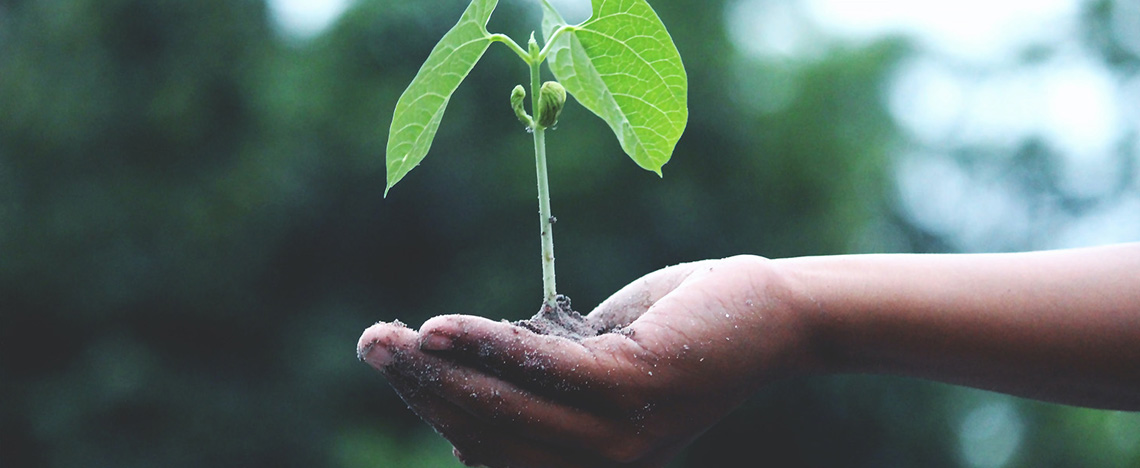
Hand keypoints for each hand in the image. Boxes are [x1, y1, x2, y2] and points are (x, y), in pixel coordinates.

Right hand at [357, 255, 817, 467]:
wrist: (768, 315)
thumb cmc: (677, 333)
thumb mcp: (595, 362)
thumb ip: (539, 379)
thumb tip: (463, 371)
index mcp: (587, 467)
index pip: (491, 448)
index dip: (436, 408)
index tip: (395, 362)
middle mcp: (602, 467)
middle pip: (488, 432)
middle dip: (422, 388)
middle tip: (371, 342)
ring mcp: (619, 434)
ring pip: (506, 407)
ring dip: (439, 370)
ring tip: (389, 337)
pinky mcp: (634, 387)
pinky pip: (543, 370)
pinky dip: (487, 346)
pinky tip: (441, 327)